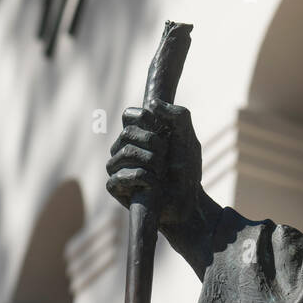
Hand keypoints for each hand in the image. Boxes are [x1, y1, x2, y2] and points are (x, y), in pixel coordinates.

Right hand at [106, 100, 202, 229]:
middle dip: (154, 144)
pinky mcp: (114, 186)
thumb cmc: (185, 167)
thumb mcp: (187, 136)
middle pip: (128, 132)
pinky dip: (142, 179)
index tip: (160, 129)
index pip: (129, 114)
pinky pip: (120, 176)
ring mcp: (117, 166)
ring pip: (125, 152)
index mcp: (139, 132)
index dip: (145, 118)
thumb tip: (152, 104)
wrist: (188, 197)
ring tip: (160, 172)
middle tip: (165, 157)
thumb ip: (177, 114)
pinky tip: (152, 185)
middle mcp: (124, 146)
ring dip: (150, 162)